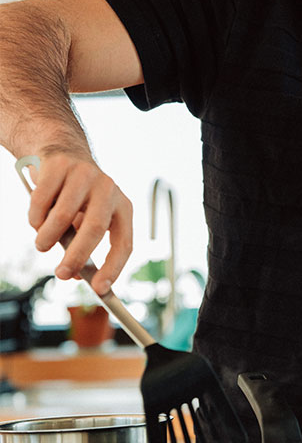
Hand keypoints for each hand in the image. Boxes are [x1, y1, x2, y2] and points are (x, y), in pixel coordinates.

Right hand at [27, 152, 132, 295]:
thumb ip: (83, 246)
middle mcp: (109, 189)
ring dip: (48, 238)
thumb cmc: (77, 197)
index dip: (113, 268)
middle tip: (61, 274)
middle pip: (95, 230)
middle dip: (76, 257)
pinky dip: (35, 218)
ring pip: (63, 217)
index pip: (124, 243)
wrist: (62, 153)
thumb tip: (74, 275)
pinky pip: (42, 201)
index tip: (100, 289)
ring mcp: (86, 175)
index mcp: (123, 207)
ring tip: (42, 245)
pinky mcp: (60, 166)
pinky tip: (37, 222)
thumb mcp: (87, 221)